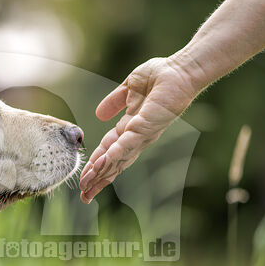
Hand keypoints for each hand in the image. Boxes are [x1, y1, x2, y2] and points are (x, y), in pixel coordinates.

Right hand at [79, 57, 199, 203]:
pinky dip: (117, 153)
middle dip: (98, 179)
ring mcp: (142, 134)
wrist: (179, 69)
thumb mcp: (128, 89)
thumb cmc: (160, 76)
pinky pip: (129, 142)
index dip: (96, 166)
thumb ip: (114, 102)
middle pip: (113, 162)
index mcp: (130, 129)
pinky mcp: (147, 126)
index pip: (109, 151)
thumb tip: (98, 115)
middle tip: (85, 196)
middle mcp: (136, 137)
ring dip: (103, 171)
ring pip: (118, 157)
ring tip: (88, 184)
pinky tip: (105, 162)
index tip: (84, 180)